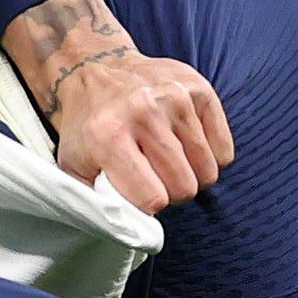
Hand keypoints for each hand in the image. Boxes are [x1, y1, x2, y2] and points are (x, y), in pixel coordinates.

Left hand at [46, 48, 230, 212]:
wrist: (95, 68)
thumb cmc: (88, 125)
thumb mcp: (73, 164)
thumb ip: (93, 201)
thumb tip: (128, 229)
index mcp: (108, 135)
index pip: (152, 199)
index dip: (148, 204)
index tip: (139, 191)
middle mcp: (144, 112)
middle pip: (184, 187)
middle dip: (171, 191)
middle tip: (156, 176)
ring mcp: (175, 97)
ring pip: (208, 171)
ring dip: (191, 175)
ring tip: (169, 160)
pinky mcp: (199, 89)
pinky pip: (224, 150)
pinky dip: (209, 156)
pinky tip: (186, 144)